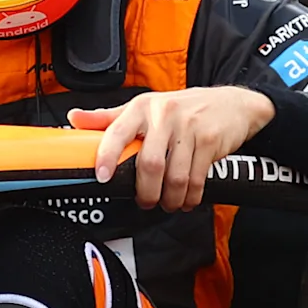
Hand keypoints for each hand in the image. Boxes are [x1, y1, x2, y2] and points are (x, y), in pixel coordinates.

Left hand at [69, 87, 276, 211]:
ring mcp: (190, 127)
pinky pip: (196, 179)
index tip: (102, 177)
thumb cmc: (183, 107)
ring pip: (174, 176)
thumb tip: (73, 118)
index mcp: (143, 107)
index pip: (118, 131)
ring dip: (170, 198)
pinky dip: (190, 197)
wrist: (234, 104)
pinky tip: (186, 199)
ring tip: (168, 203)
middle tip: (145, 201)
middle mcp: (165, 114)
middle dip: (146, 191)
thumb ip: (109, 117)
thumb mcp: (145, 106)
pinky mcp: (210, 141)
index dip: (107, 156)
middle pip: (149, 163)